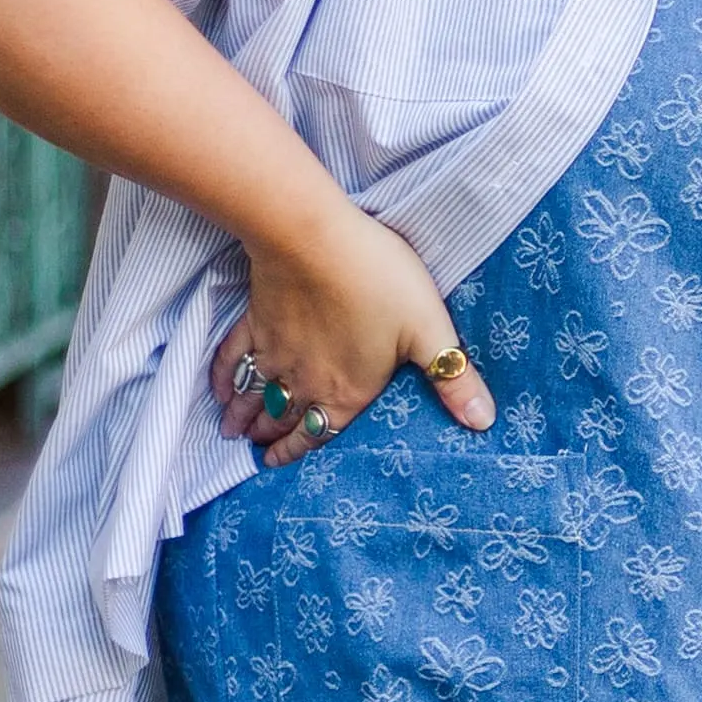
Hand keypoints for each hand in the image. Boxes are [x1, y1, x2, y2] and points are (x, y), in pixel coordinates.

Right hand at [211, 199, 496, 467]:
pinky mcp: (255, 319)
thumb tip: (485, 422)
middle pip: (283, 418)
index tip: (277, 464)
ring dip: (242, 416)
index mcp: (348, 391)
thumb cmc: (377, 281)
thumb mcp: (430, 330)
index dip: (299, 452)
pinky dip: (221, 377)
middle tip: (255, 452)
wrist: (313, 238)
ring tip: (230, 431)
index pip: (321, 434)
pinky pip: (232, 358)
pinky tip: (216, 388)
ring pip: (254, 395)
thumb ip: (453, 378)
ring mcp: (275, 351)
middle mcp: (306, 380)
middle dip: (270, 438)